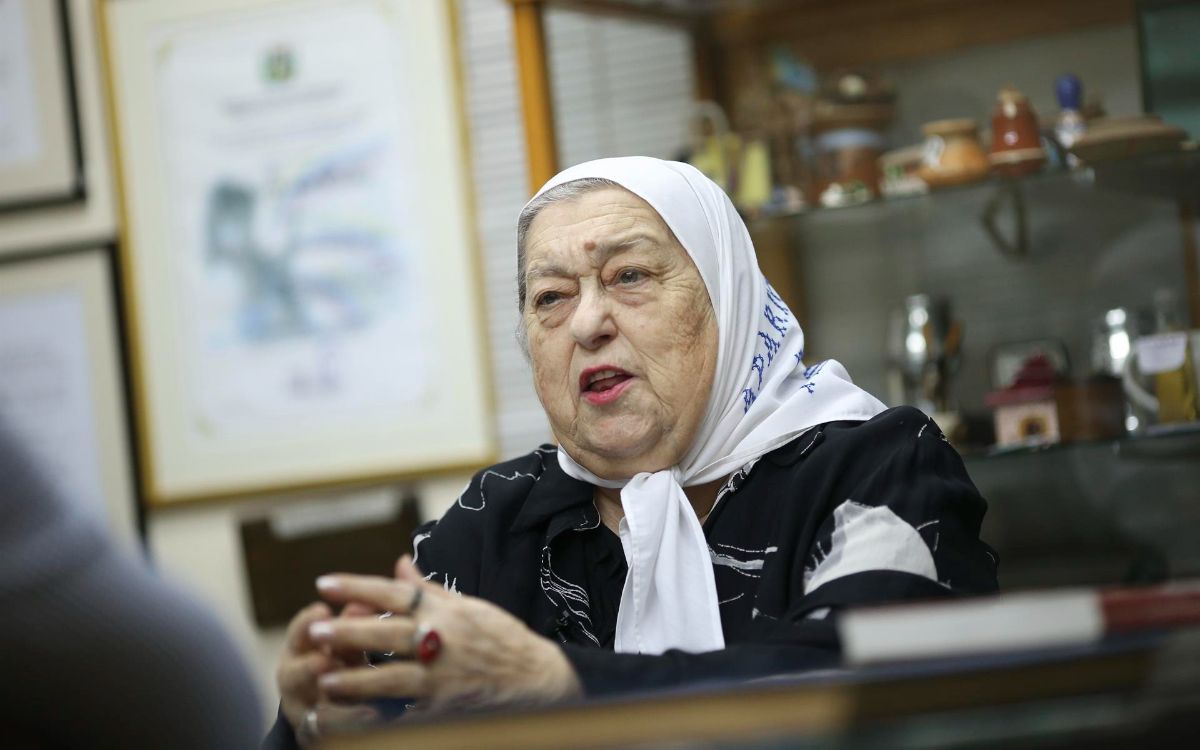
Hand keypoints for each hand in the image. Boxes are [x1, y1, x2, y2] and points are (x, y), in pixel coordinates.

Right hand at [276, 602, 377, 746]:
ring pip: (311, 705)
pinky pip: (331, 726)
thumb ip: (353, 623)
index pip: (297, 633)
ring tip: (344, 690)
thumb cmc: (341, 660)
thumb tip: (366, 598)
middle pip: (293, 672)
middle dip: (308, 665)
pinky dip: (350, 719)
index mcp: (299, 649)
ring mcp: (303, 706)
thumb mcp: (345, 641)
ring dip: (326, 695)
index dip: (306, 623)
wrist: (331, 705)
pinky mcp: (316, 728)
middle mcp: (294, 678)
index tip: (322, 610)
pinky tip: (372, 712)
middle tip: (324, 659)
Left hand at [309, 556, 581, 712]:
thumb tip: (398, 563)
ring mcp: (444, 677)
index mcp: (447, 611)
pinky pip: (405, 712)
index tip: (325, 583)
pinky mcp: (444, 707)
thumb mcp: (470, 605)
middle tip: (318, 628)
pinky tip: (354, 716)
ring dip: (356, 678)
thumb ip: (428, 589)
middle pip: (388, 632)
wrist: (539, 679)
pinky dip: (378, 714)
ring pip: (392, 677)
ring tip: (324, 678)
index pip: (396, 592)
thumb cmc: (503, 639)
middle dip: (350, 630)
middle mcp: (443, 641)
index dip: (359, 586)